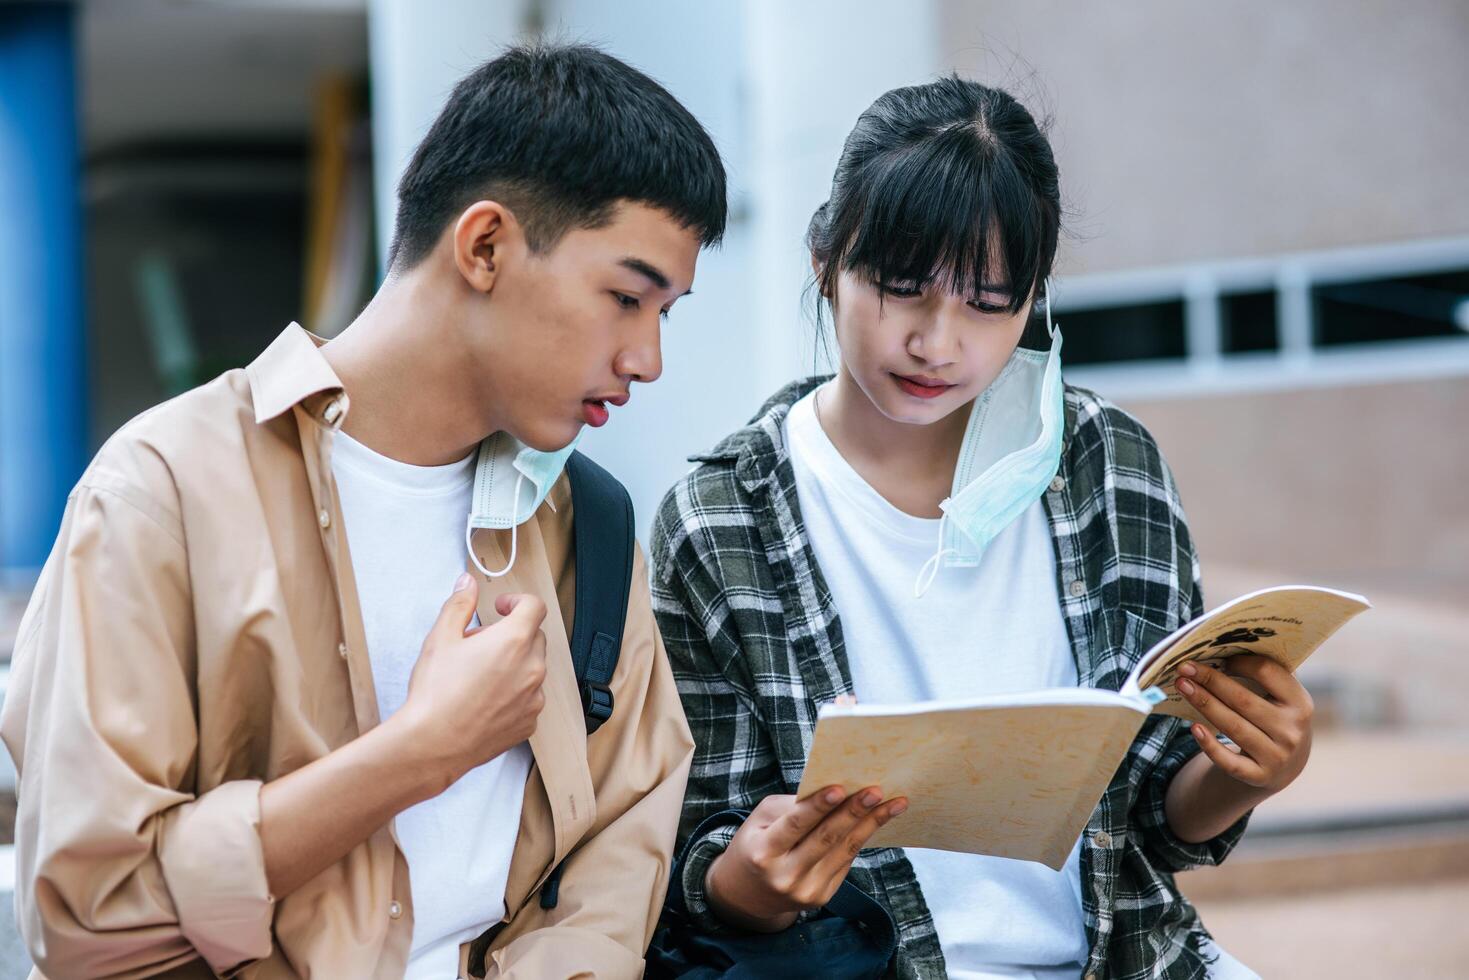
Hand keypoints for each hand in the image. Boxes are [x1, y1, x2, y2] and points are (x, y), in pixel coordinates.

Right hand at [394, 573, 547, 784]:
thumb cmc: (436, 693)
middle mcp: (532, 668)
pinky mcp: (528, 723)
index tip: (501, 607)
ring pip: (532, 669)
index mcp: (515, 641)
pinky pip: (529, 698)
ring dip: (513, 664)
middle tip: (478, 643)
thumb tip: (467, 583)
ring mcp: (534, 698)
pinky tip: (484, 699)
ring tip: (478, 674)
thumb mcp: (441, 638)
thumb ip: (459, 604)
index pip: (534, 606)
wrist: (434, 743)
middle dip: (510, 634)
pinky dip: (513, 692)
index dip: (517, 601)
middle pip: (534, 637)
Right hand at [706, 786, 907, 932]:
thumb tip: (836, 792)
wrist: (748, 894)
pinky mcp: (822, 898)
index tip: (840, 787)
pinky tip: (877, 821)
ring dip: (871, 825)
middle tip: (877, 792)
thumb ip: (794, 807)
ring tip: (894, 804)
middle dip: (854, 813)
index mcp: (764, 852)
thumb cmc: (756, 843)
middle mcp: (785, 876)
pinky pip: (845, 862)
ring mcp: (806, 891)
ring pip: (844, 851)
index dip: (818, 807)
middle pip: (826, 839)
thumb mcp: (762, 819)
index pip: (795, 825)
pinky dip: (861, 839)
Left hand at [1175, 654, 1312, 793]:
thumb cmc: (1276, 718)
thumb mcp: (1282, 699)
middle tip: (1184, 667)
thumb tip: (1225, 646)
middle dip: (1210, 680)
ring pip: (1232, 726)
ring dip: (1203, 703)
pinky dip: (1210, 745)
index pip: (1267, 672)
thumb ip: (1265, 675)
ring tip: (1182, 686)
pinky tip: (1193, 728)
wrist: (1286, 766)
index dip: (1239, 661)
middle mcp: (1291, 730)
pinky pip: (1229, 761)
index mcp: (1300, 703)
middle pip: (1243, 700)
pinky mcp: (1259, 776)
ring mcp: (1277, 756)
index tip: (1217, 656)